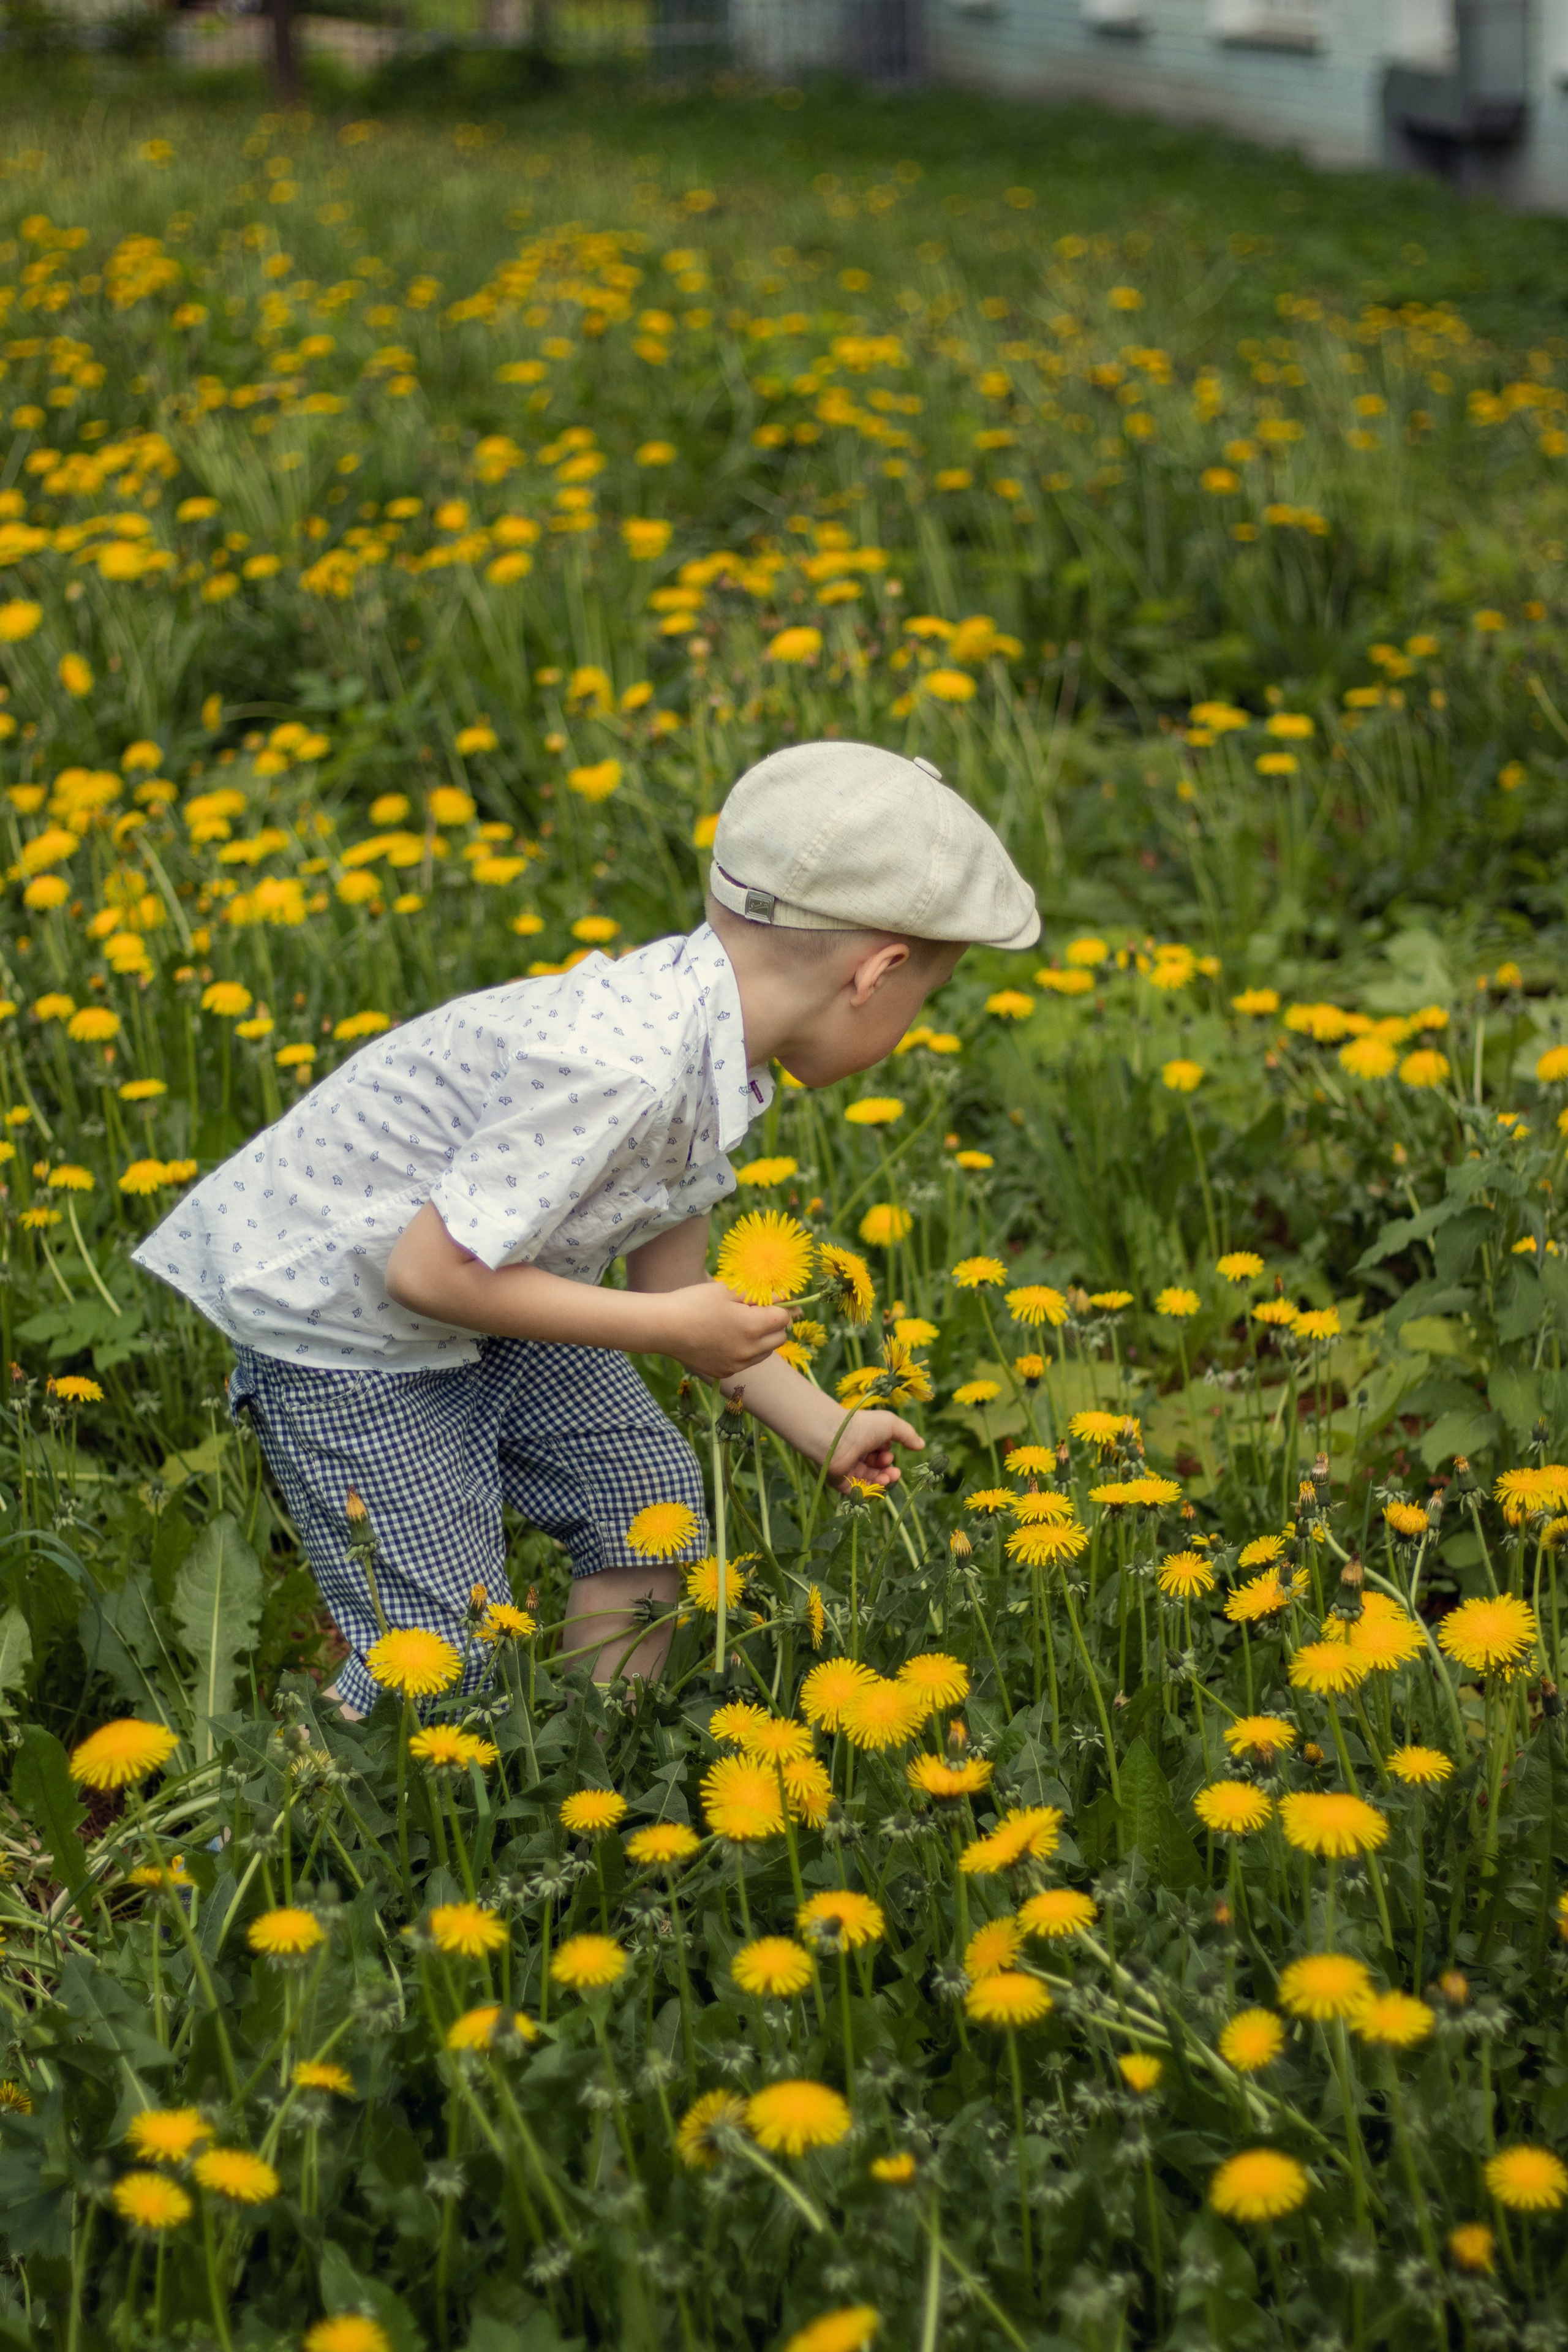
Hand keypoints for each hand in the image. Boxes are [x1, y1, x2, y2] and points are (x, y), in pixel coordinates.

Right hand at [661, 1279, 794, 1380]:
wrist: (663, 1327)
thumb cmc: (694, 1302)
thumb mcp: (727, 1291)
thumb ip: (759, 1294)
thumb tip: (785, 1296)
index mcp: (753, 1327)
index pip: (784, 1318)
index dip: (779, 1307)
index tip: (766, 1300)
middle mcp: (749, 1351)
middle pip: (779, 1338)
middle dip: (773, 1324)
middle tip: (754, 1312)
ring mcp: (737, 1365)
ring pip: (765, 1353)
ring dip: (761, 1339)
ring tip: (738, 1325)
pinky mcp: (724, 1372)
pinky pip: (745, 1362)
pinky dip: (744, 1351)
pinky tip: (724, 1339)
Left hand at [825, 1408, 923, 1493]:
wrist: (837, 1437)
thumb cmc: (863, 1426)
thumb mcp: (892, 1425)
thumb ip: (908, 1435)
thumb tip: (921, 1445)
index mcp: (865, 1440)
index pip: (880, 1454)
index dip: (887, 1457)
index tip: (888, 1453)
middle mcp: (857, 1455)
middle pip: (877, 1470)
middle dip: (889, 1472)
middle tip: (893, 1472)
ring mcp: (848, 1469)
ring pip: (870, 1482)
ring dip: (882, 1482)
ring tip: (886, 1478)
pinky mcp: (840, 1482)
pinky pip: (857, 1492)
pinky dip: (870, 1492)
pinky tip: (878, 1485)